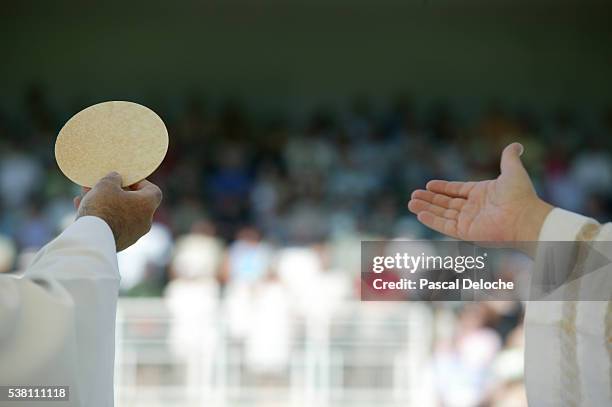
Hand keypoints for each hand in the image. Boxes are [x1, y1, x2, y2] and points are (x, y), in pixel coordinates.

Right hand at [74, 172, 162, 251]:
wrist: (92, 240)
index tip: (125, 179)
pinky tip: (82, 209)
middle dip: (115, 192)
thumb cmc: (102, 208)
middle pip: (133, 202)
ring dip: (105, 204)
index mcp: (147, 206)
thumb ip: (113, 178)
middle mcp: (145, 222)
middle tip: (100, 185)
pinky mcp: (120, 243)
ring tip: (86, 195)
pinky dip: (101, 217)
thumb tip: (116, 178)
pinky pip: (112, 226)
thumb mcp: (106, 185)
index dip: (140, 182)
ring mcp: (133, 235)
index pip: (153, 191)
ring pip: (120, 214)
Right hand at [408, 143, 552, 252]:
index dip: (443, 188)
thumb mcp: (512, 171)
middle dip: (429, 199)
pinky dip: (432, 220)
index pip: (457, 190)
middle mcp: (473, 208)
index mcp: (482, 194)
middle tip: (413, 195)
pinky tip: (420, 214)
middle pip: (446, 203)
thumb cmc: (521, 196)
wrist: (526, 218)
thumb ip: (509, 157)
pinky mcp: (466, 233)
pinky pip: (445, 226)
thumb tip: (516, 144)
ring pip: (442, 214)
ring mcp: (469, 221)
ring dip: (426, 208)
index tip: (429, 185)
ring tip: (411, 202)